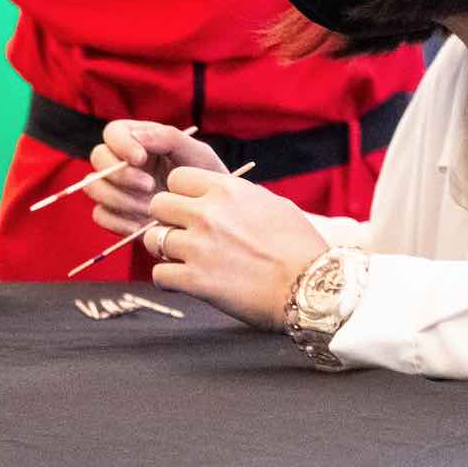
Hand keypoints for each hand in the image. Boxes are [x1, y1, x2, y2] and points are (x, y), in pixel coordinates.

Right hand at [83, 120, 227, 236]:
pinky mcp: (116, 214)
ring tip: (150, 208)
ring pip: (94, 186)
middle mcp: (123, 162)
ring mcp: (117, 189)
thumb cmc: (208, 179)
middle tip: (150, 186)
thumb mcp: (197, 153)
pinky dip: (118, 221)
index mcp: (139, 141)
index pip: (113, 132)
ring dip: (119, 198)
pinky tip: (142, 226)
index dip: (121, 144)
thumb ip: (169, 137)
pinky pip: (101, 215)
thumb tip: (137, 136)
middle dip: (121, 174)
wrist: (215, 219)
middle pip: (98, 158)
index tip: (141, 158)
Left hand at [145, 166, 328, 329]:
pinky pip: (159, 273)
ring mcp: (198, 247)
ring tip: (182, 258)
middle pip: (158, 204)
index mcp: (227, 190)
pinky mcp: (195, 280)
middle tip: (182, 232)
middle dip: (167, 218)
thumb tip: (218, 193)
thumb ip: (237, 195)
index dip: (181, 193)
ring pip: (153, 239)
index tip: (190, 207)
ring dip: (164, 249)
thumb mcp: (272, 204)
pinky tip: (183, 281)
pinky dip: (168, 279)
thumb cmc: (301, 247)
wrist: (314, 289)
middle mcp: (208, 214)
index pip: (177, 177)